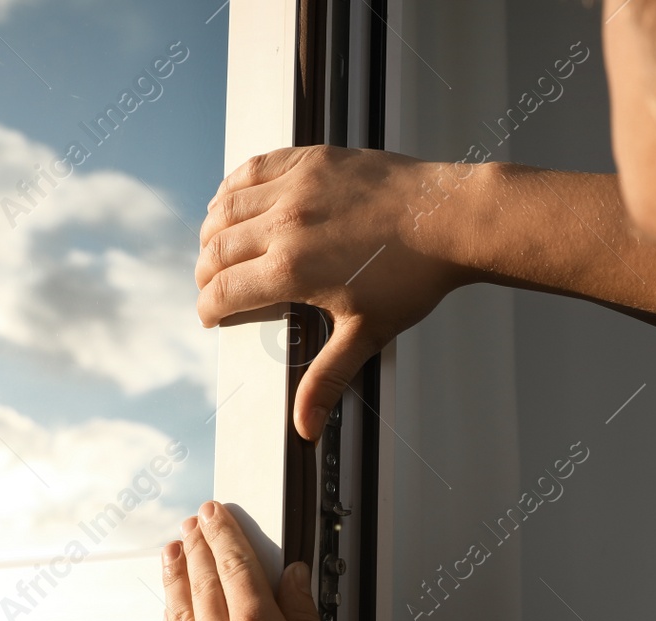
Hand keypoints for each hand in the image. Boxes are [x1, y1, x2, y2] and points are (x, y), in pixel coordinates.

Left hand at [159, 501, 351, 620]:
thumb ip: (305, 618)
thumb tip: (295, 581)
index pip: (235, 565)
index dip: (224, 534)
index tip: (216, 514)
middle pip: (200, 581)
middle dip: (196, 546)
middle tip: (192, 523)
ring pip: (177, 611)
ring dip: (174, 576)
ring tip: (171, 552)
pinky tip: (167, 615)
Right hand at [196, 145, 473, 438]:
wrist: (449, 220)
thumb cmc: (412, 278)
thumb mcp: (366, 333)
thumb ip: (327, 377)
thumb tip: (305, 427)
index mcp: (291, 269)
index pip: (223, 292)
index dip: (209, 309)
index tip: (211, 316)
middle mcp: (284, 223)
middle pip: (216, 250)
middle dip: (206, 275)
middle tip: (212, 288)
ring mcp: (295, 186)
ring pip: (225, 207)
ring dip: (212, 232)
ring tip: (216, 249)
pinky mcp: (310, 159)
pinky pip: (251, 168)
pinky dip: (232, 188)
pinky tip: (232, 201)